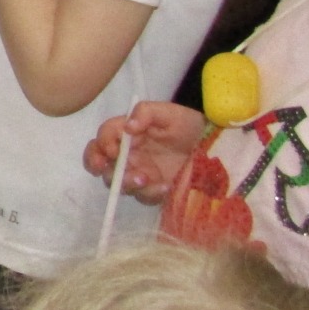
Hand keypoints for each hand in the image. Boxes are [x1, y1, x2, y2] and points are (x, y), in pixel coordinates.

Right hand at [83, 102, 204, 205]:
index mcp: (124, 135)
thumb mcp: (167, 112)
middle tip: (107, 169)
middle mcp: (125, 155)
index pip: (102, 139)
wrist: (209, 144)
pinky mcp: (151, 190)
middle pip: (99, 164)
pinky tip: (166, 186)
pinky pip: (143, 197)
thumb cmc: (184, 124)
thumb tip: (128, 126)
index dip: (101, 146)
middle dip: (100, 168)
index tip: (113, 151)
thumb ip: (145, 113)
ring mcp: (137, 173)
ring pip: (118, 184)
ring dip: (127, 182)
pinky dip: (152, 193)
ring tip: (146, 178)